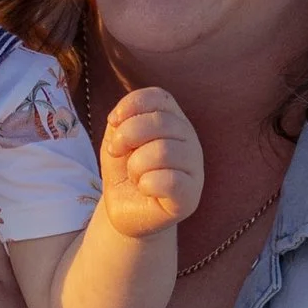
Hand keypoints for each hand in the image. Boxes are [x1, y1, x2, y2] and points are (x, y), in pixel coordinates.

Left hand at [99, 86, 205, 238]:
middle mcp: (190, 140)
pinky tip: (145, 189)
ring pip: (164, 151)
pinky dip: (147, 184)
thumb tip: (120, 119)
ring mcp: (195, 168)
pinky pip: (170, 181)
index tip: (113, 123)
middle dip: (127, 136)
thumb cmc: (124, 171)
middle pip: (160, 122)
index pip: (159, 97)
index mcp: (174, 120)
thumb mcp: (117, 139)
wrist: (125, 211)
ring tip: (135, 175)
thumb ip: (122, 120)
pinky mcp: (191, 196)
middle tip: (116, 153)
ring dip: (136, 165)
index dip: (131, 106)